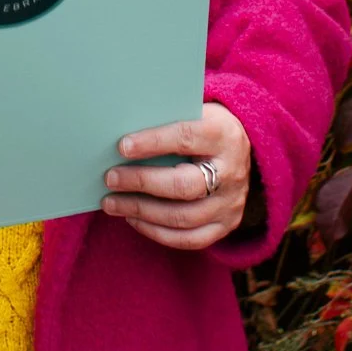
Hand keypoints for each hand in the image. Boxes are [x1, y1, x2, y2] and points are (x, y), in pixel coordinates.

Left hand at [99, 102, 251, 250]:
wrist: (241, 146)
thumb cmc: (203, 124)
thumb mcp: (193, 111)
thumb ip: (165, 120)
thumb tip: (121, 134)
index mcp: (222, 135)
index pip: (185, 138)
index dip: (152, 143)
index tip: (122, 146)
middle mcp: (231, 172)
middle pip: (184, 185)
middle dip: (142, 182)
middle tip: (110, 178)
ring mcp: (230, 203)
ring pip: (183, 217)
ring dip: (142, 211)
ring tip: (112, 203)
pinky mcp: (226, 225)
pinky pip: (190, 239)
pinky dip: (157, 232)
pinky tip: (134, 219)